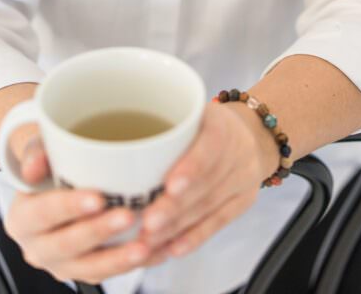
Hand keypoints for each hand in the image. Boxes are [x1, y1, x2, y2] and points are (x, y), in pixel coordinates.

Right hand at [2, 132, 166, 284]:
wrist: (55, 183)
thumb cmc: (50, 162)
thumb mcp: (38, 148)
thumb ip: (35, 153)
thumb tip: (33, 166)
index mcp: (22, 219)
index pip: (42, 214)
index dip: (69, 208)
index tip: (98, 198)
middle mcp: (38, 248)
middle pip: (68, 246)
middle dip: (100, 232)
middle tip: (128, 216)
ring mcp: (62, 264)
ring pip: (90, 269)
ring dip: (119, 259)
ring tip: (146, 245)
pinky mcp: (86, 271)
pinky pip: (111, 273)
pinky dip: (135, 263)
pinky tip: (158, 250)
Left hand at [135, 99, 274, 265]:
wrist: (252, 133)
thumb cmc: (206, 123)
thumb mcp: (190, 110)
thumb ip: (161, 126)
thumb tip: (108, 147)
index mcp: (221, 123)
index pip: (211, 145)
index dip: (192, 167)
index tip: (168, 185)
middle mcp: (237, 150)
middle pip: (206, 184)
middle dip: (175, 207)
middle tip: (146, 223)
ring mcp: (243, 178)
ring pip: (208, 207)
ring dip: (177, 227)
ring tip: (148, 239)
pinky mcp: (243, 201)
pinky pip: (218, 223)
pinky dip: (194, 237)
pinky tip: (173, 248)